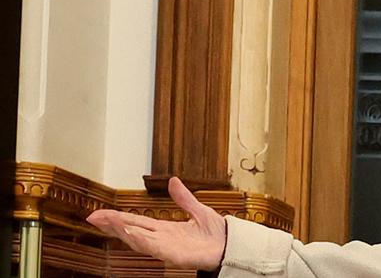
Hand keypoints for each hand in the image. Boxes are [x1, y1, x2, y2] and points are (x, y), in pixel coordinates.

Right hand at [86, 177, 226, 270]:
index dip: (118, 218)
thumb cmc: (215, 233)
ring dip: (122, 231)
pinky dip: (141, 240)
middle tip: (94, 216)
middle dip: (112, 224)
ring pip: (138, 239)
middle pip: (131, 230)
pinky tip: (129, 233)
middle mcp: (161, 239)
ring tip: (107, 221)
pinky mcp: (174, 255)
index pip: (136, 221)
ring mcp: (166, 248)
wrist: (231, 244)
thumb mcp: (197, 209)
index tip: (100, 213)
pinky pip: (154, 248)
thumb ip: (183, 197)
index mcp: (165, 228)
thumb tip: (173, 181)